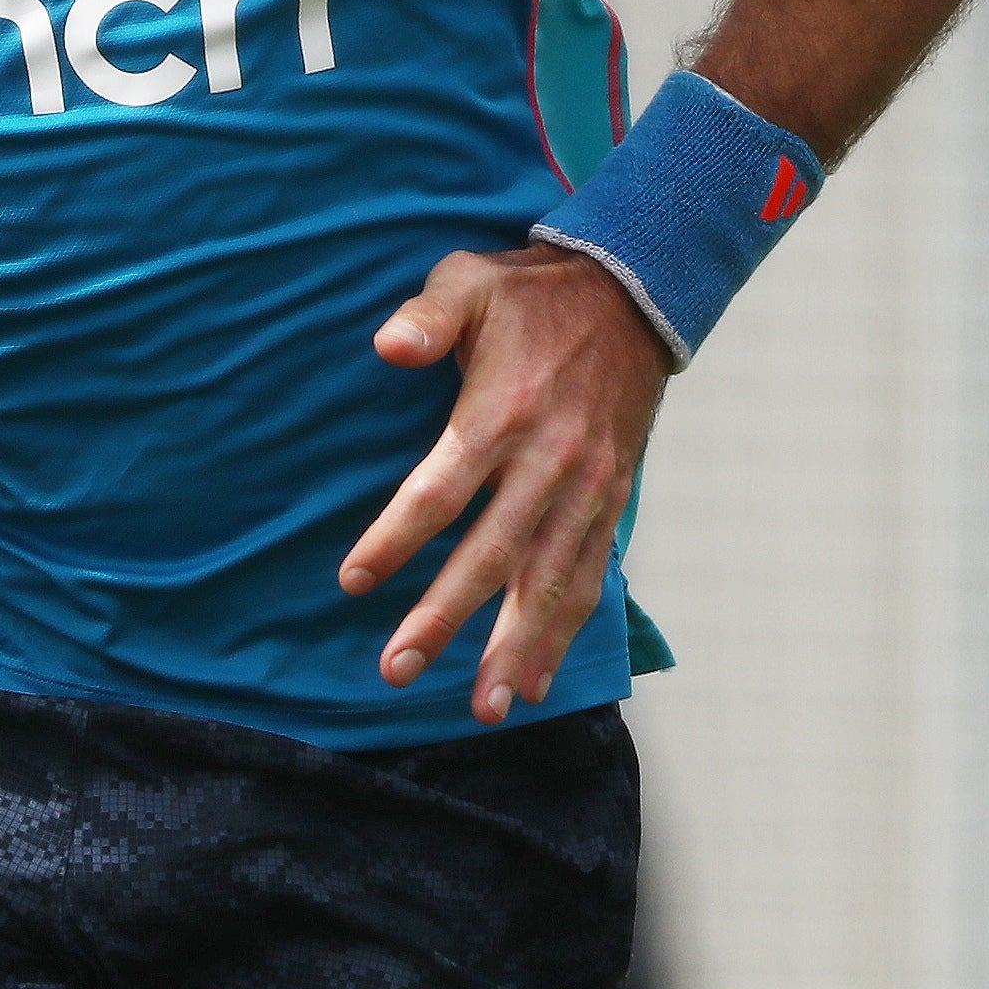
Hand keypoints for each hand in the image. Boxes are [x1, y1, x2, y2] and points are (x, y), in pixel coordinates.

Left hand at [339, 242, 669, 724]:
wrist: (634, 296)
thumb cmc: (532, 295)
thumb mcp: (470, 282)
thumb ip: (427, 317)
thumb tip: (388, 346)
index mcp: (502, 412)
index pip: (440, 491)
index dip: (396, 539)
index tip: (354, 580)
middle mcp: (548, 462)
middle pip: (490, 555)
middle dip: (444, 618)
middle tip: (397, 669)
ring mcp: (586, 489)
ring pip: (547, 583)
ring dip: (516, 648)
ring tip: (485, 707)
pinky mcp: (611, 500)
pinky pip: (588, 577)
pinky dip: (564, 632)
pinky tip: (535, 679)